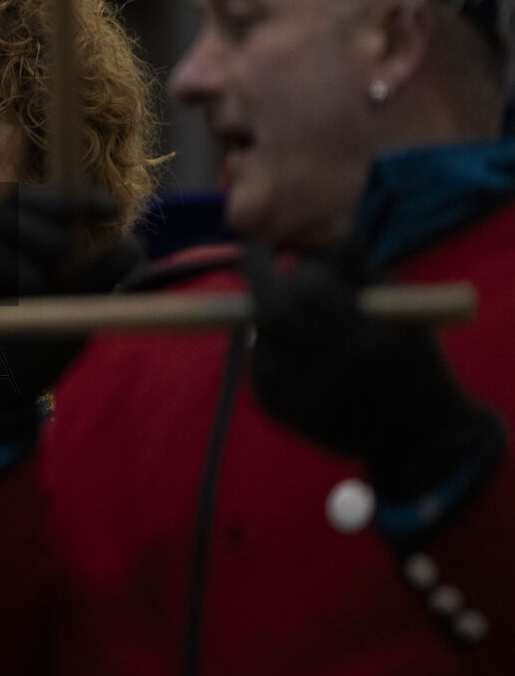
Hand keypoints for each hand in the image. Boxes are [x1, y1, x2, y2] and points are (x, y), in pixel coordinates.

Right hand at [0, 187, 142, 442]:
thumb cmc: (32, 352)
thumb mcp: (77, 315)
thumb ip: (101, 281)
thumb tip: (134, 245)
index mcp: (28, 248)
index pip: (51, 203)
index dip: (80, 196)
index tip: (112, 210)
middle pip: (18, 198)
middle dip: (49, 212)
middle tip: (65, 247)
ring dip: (31, 241)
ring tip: (45, 280)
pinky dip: (8, 268)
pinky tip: (27, 291)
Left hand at [244, 242, 504, 501]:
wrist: (416, 438)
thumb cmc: (413, 359)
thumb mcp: (403, 310)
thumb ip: (363, 272)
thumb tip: (331, 238)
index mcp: (363, 341)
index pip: (311, 290)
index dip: (297, 267)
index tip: (285, 248)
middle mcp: (325, 373)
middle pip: (272, 315)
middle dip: (260, 277)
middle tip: (258, 255)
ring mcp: (297, 396)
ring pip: (261, 337)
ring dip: (269, 312)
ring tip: (295, 310)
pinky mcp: (279, 410)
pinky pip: (260, 363)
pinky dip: (269, 344)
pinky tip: (293, 344)